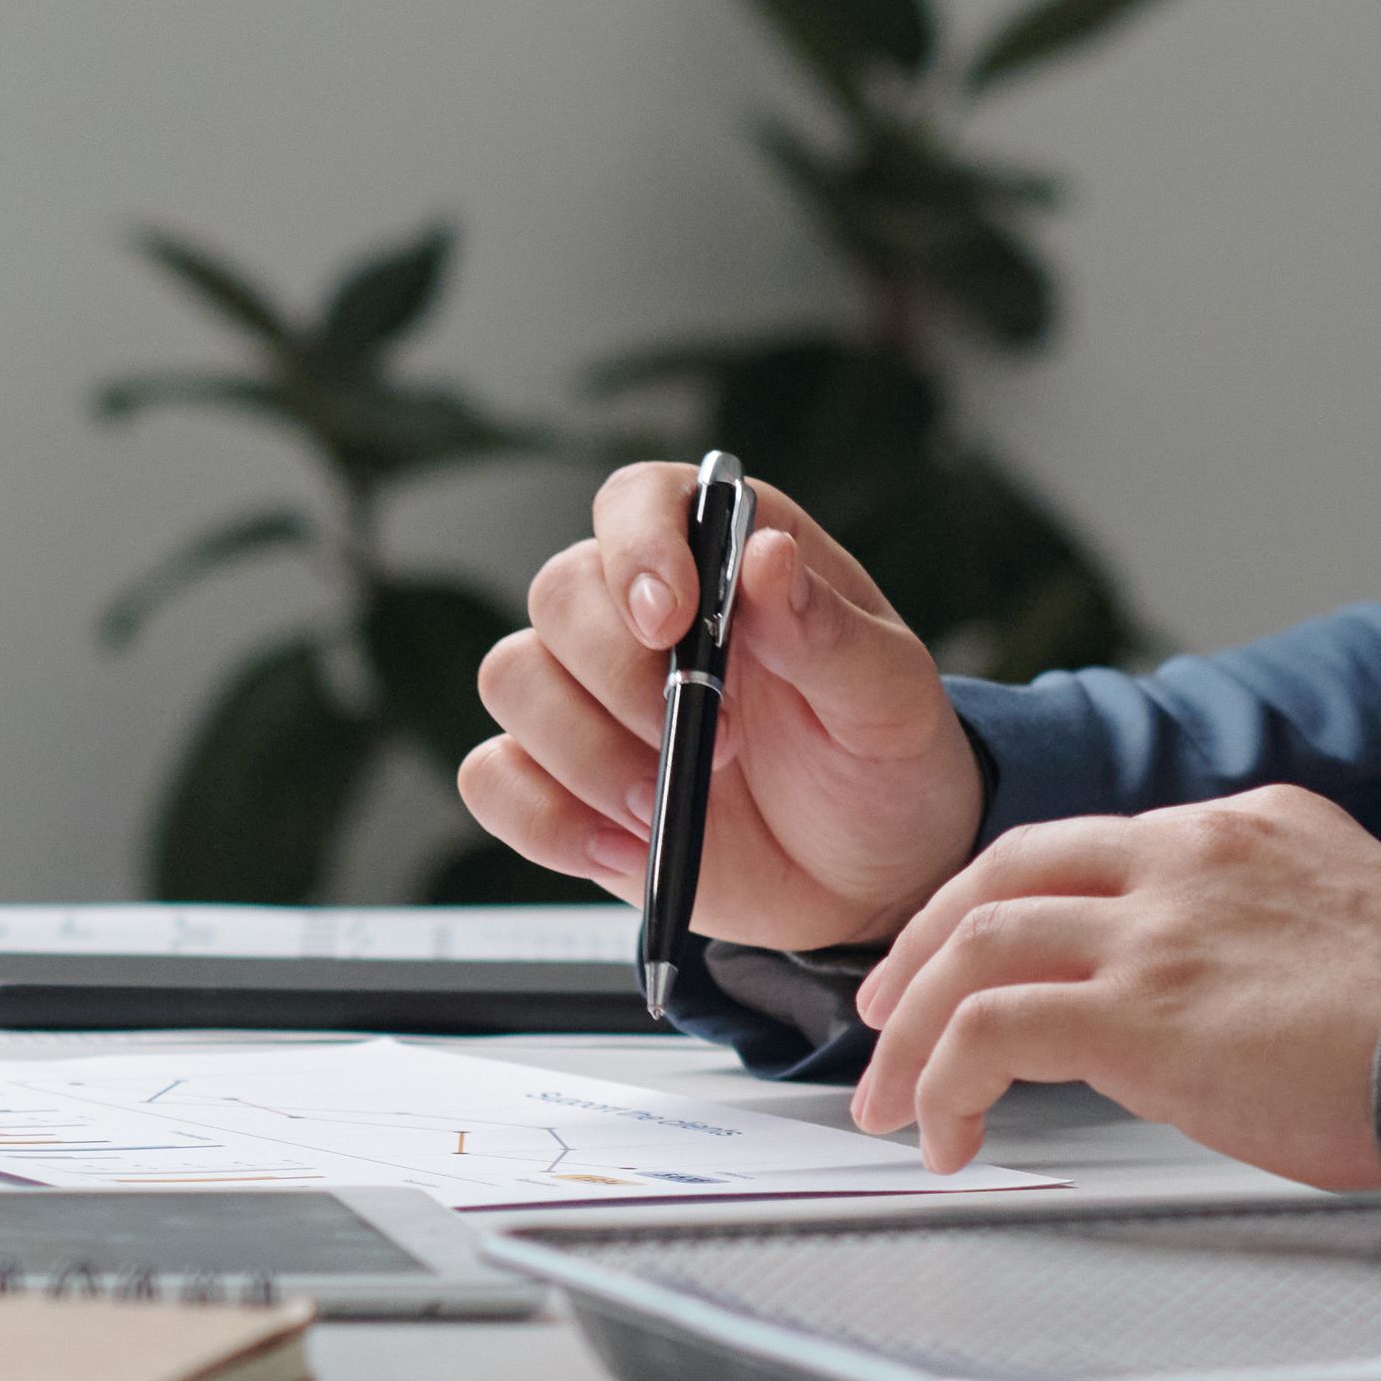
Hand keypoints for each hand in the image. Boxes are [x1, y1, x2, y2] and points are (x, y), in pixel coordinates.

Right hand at [455, 464, 984, 946]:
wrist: (871, 880)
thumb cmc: (886, 766)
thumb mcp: (887, 699)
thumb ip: (826, 630)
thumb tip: (766, 556)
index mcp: (722, 560)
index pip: (638, 501)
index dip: (636, 546)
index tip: (669, 619)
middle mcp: (640, 614)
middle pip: (558, 594)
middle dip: (621, 679)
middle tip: (716, 746)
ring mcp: (590, 699)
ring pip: (513, 680)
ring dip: (586, 754)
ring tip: (671, 806)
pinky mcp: (562, 782)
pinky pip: (493, 779)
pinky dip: (547, 819)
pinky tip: (624, 846)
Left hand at [845, 788, 1380, 1186]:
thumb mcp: (1352, 936)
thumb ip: (1266, 941)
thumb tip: (1214, 1010)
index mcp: (1248, 829)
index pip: (1091, 849)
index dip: (1012, 907)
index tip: (976, 959)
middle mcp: (1192, 855)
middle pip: (1008, 871)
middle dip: (927, 942)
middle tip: (888, 1008)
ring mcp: (1161, 926)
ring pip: (979, 943)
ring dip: (916, 1026)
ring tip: (895, 1098)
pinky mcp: (1142, 1010)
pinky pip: (993, 1029)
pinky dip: (947, 1079)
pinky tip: (950, 1134)